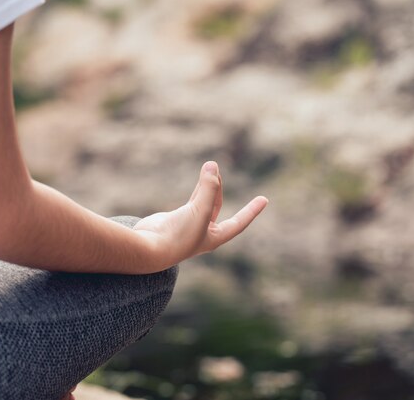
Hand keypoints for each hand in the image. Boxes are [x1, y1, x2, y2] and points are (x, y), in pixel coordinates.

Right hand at [133, 161, 267, 269]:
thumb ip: (208, 188)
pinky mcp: (175, 219)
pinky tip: (200, 179)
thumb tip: (213, 165)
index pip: (239, 222)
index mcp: (214, 238)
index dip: (252, 211)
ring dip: (207, 185)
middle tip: (217, 170)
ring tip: (210, 166)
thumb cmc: (177, 236)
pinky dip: (196, 189)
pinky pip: (190, 201)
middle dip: (218, 188)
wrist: (149, 248)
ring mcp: (188, 226)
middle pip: (217, 206)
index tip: (264, 200)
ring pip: (203, 201)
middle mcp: (203, 233)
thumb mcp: (199, 211)